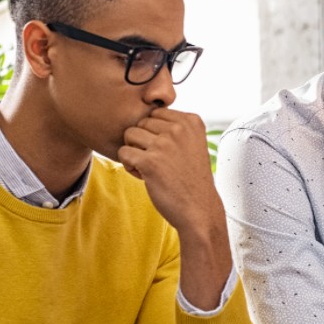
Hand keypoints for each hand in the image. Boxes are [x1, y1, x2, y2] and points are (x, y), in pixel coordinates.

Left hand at [118, 108, 230, 309]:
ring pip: (129, 135)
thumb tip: (145, 113)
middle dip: (143, 142)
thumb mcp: (192, 143)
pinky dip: (129, 166)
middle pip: (141, 122)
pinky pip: (124, 153)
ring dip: (134, 152)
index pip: (155, 113)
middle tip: (157, 162)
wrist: (199, 210)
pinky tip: (144, 176)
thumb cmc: (191, 179)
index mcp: (191, 120)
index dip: (154, 133)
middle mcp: (179, 129)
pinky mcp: (150, 161)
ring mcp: (164, 144)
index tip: (166, 151)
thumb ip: (175, 126)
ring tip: (149, 168)